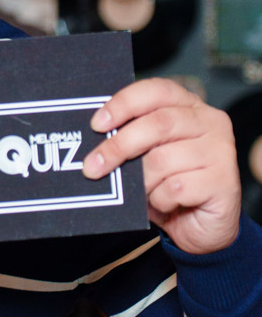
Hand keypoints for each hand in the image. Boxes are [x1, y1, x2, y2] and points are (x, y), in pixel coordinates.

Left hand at [81, 77, 241, 254]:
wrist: (202, 225)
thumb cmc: (171, 185)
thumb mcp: (148, 156)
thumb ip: (132, 141)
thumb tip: (96, 142)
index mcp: (189, 106)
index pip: (157, 91)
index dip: (124, 103)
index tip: (97, 124)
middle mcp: (209, 122)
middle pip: (157, 124)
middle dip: (119, 146)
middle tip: (93, 166)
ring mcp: (220, 151)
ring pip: (163, 159)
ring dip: (142, 182)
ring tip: (143, 192)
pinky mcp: (223, 181)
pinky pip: (175, 188)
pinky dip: (160, 199)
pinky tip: (166, 203)